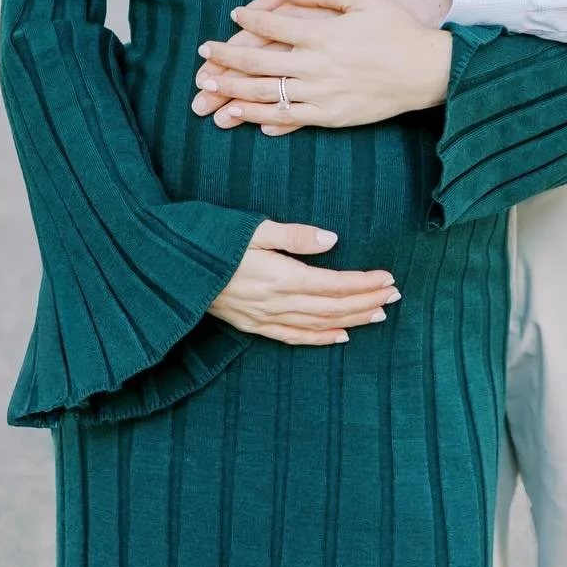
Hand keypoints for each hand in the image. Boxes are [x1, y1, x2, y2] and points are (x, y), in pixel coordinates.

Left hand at [193, 0, 453, 133]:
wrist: (426, 71)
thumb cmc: (396, 28)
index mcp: (323, 33)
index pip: (273, 24)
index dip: (249, 19)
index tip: (234, 15)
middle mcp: (317, 65)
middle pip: (259, 62)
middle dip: (226, 57)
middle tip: (203, 53)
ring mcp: (322, 94)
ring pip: (267, 94)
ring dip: (233, 89)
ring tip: (209, 86)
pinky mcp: (331, 116)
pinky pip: (288, 117)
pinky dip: (261, 115)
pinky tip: (241, 113)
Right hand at [207, 220, 399, 344]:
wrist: (171, 267)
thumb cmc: (211, 240)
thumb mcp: (252, 228)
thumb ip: (294, 236)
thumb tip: (332, 240)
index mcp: (279, 277)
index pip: (334, 284)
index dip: (364, 283)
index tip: (389, 278)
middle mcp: (275, 303)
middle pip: (332, 307)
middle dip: (366, 301)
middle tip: (395, 295)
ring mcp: (263, 318)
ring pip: (317, 325)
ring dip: (350, 320)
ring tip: (378, 314)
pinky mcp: (251, 325)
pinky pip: (293, 337)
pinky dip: (320, 339)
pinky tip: (340, 337)